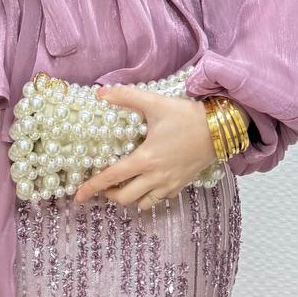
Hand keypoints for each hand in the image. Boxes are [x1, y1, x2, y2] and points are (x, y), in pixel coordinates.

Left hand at [72, 85, 218, 210]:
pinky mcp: (181, 185)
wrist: (219, 129)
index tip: (78, 197)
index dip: (92, 188)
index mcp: (145, 158)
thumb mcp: (154, 103)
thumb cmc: (187, 116)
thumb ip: (126, 96)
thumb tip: (101, 93)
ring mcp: (169, 184)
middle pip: (124, 198)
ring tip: (124, 186)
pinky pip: (159, 200)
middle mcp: (155, 176)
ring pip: (142, 204)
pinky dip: (148, 197)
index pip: (111, 177)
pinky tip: (146, 184)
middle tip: (105, 185)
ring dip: (129, 198)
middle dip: (110, 194)